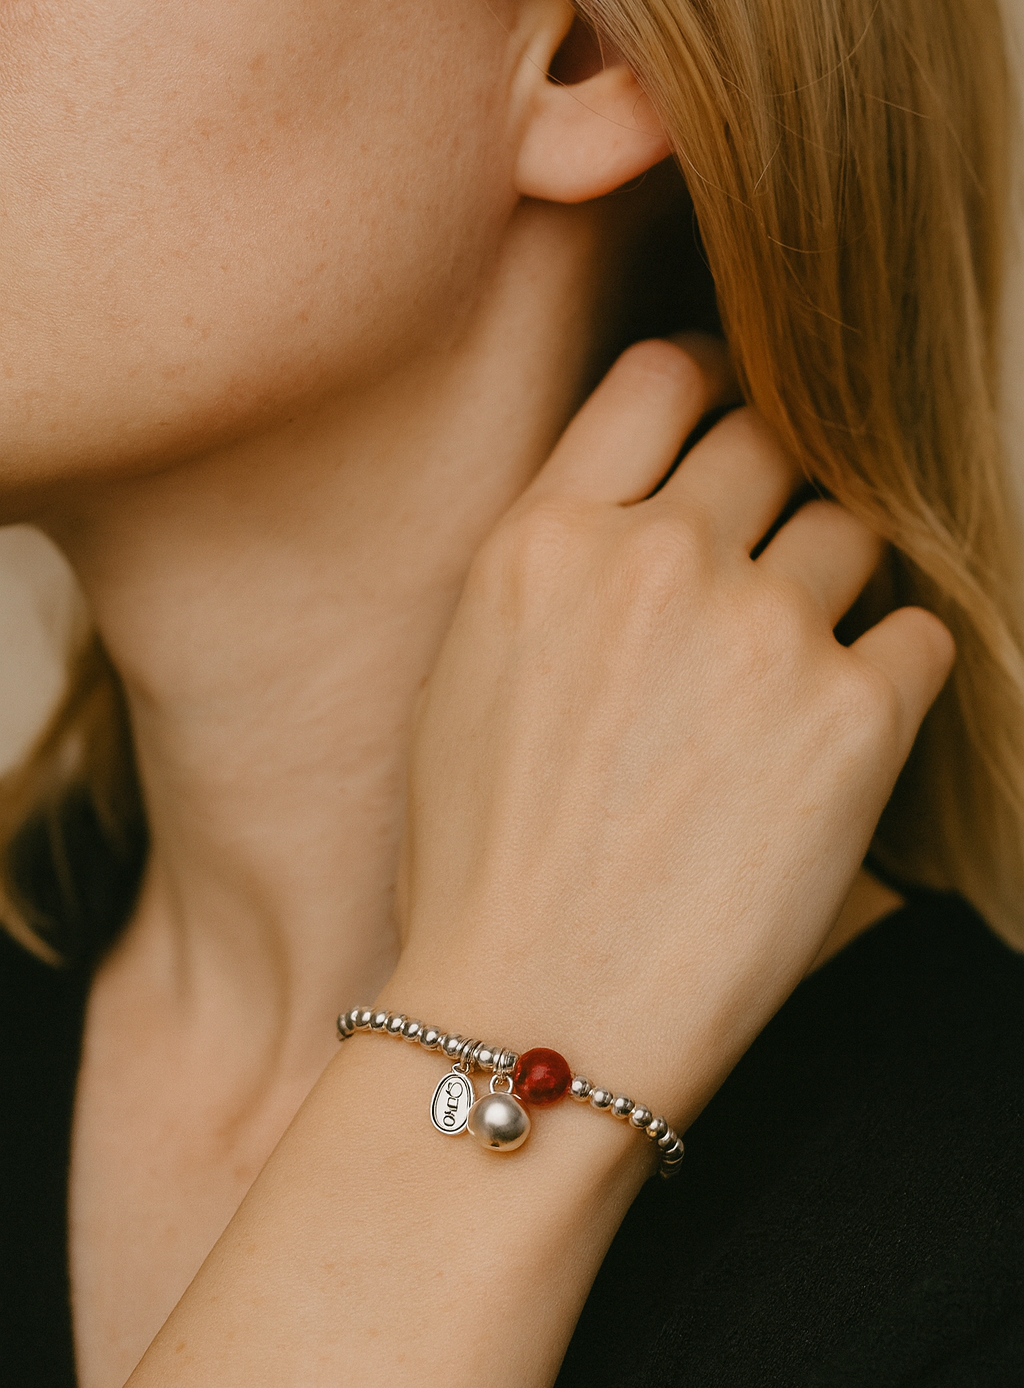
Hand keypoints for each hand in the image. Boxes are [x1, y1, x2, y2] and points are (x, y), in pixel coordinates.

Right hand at [397, 337, 953, 1120]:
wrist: (542, 1011)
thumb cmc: (486, 862)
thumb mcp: (468, 674)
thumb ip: (559, 563)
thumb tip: (654, 507)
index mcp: (547, 539)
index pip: (664, 376)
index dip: (718, 379)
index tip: (740, 415)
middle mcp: (658, 559)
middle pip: (775, 440)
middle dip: (783, 486)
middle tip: (775, 562)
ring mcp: (762, 632)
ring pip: (855, 532)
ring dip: (838, 585)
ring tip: (795, 680)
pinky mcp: (855, 718)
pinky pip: (920, 636)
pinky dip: (894, 673)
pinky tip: (841, 741)